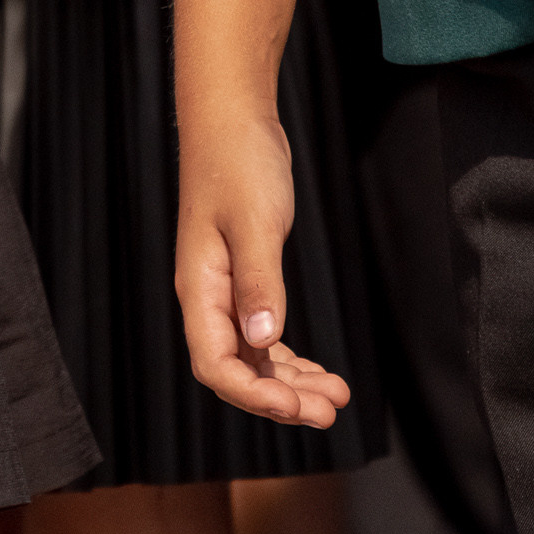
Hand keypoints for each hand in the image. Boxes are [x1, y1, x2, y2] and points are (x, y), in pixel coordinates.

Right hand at [175, 112, 351, 427]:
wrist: (233, 121)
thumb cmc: (238, 163)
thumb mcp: (254, 222)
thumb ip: (258, 282)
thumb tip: (261, 342)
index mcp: (200, 287)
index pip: (215, 364)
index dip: (253, 395)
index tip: (296, 406)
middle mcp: (209, 297)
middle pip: (237, 371)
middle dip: (280, 399)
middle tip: (330, 412)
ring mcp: (225, 290)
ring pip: (253, 359)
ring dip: (291, 383)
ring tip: (334, 397)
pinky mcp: (246, 279)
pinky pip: (262, 337)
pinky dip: (288, 359)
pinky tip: (316, 371)